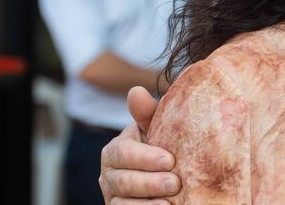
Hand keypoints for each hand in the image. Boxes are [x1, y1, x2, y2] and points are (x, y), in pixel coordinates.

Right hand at [98, 86, 179, 203]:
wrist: (168, 173)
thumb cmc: (162, 146)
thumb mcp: (157, 129)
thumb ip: (147, 114)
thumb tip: (135, 91)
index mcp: (116, 149)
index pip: (123, 152)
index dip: (145, 157)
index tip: (170, 160)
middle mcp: (109, 174)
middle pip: (123, 180)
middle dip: (150, 182)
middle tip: (175, 183)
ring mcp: (112, 195)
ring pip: (122, 201)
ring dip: (147, 202)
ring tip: (170, 202)